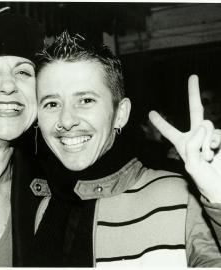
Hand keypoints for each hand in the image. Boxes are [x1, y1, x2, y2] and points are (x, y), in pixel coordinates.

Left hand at [149, 74, 220, 202]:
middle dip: (194, 92)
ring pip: (206, 126)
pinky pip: (215, 134)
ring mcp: (210, 135)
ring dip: (205, 143)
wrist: (220, 185)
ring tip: (207, 157)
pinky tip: (213, 154)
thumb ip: (193, 144)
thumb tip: (203, 125)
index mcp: (182, 142)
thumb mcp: (191, 164)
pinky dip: (213, 144)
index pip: (169, 130)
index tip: (150, 112)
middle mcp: (196, 135)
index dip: (160, 122)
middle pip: (195, 110)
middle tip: (193, 76)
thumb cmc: (204, 179)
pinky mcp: (220, 138)